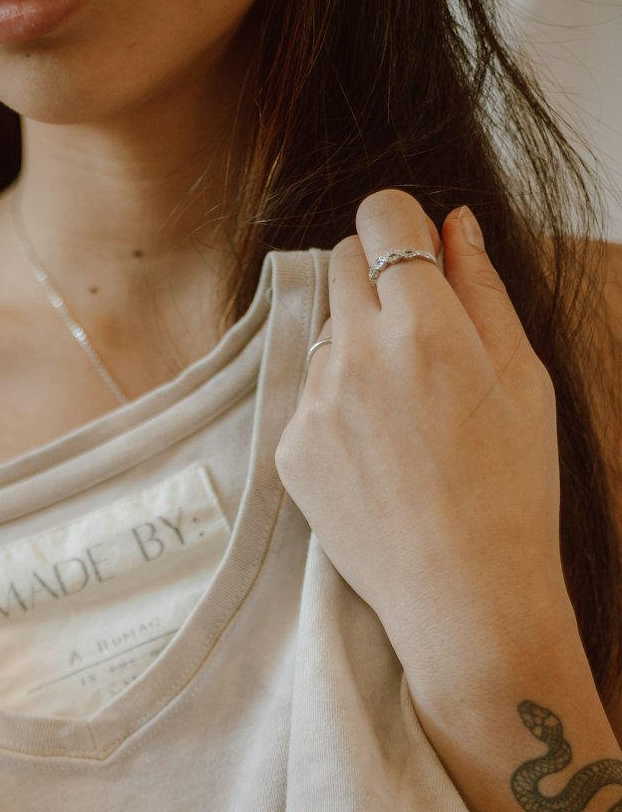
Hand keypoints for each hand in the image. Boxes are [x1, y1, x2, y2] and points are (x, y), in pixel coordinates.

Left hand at [274, 188, 569, 685]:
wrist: (464, 596)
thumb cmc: (511, 488)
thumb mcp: (522, 378)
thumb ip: (480, 288)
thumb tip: (452, 222)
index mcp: (422, 325)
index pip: (380, 215)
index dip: (400, 223)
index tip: (415, 248)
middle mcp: (355, 355)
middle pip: (340, 261)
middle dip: (375, 275)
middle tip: (417, 332)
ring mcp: (313, 405)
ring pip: (325, 334)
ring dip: (356, 348)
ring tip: (405, 416)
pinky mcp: (288, 450)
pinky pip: (308, 397)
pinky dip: (336, 407)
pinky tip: (378, 455)